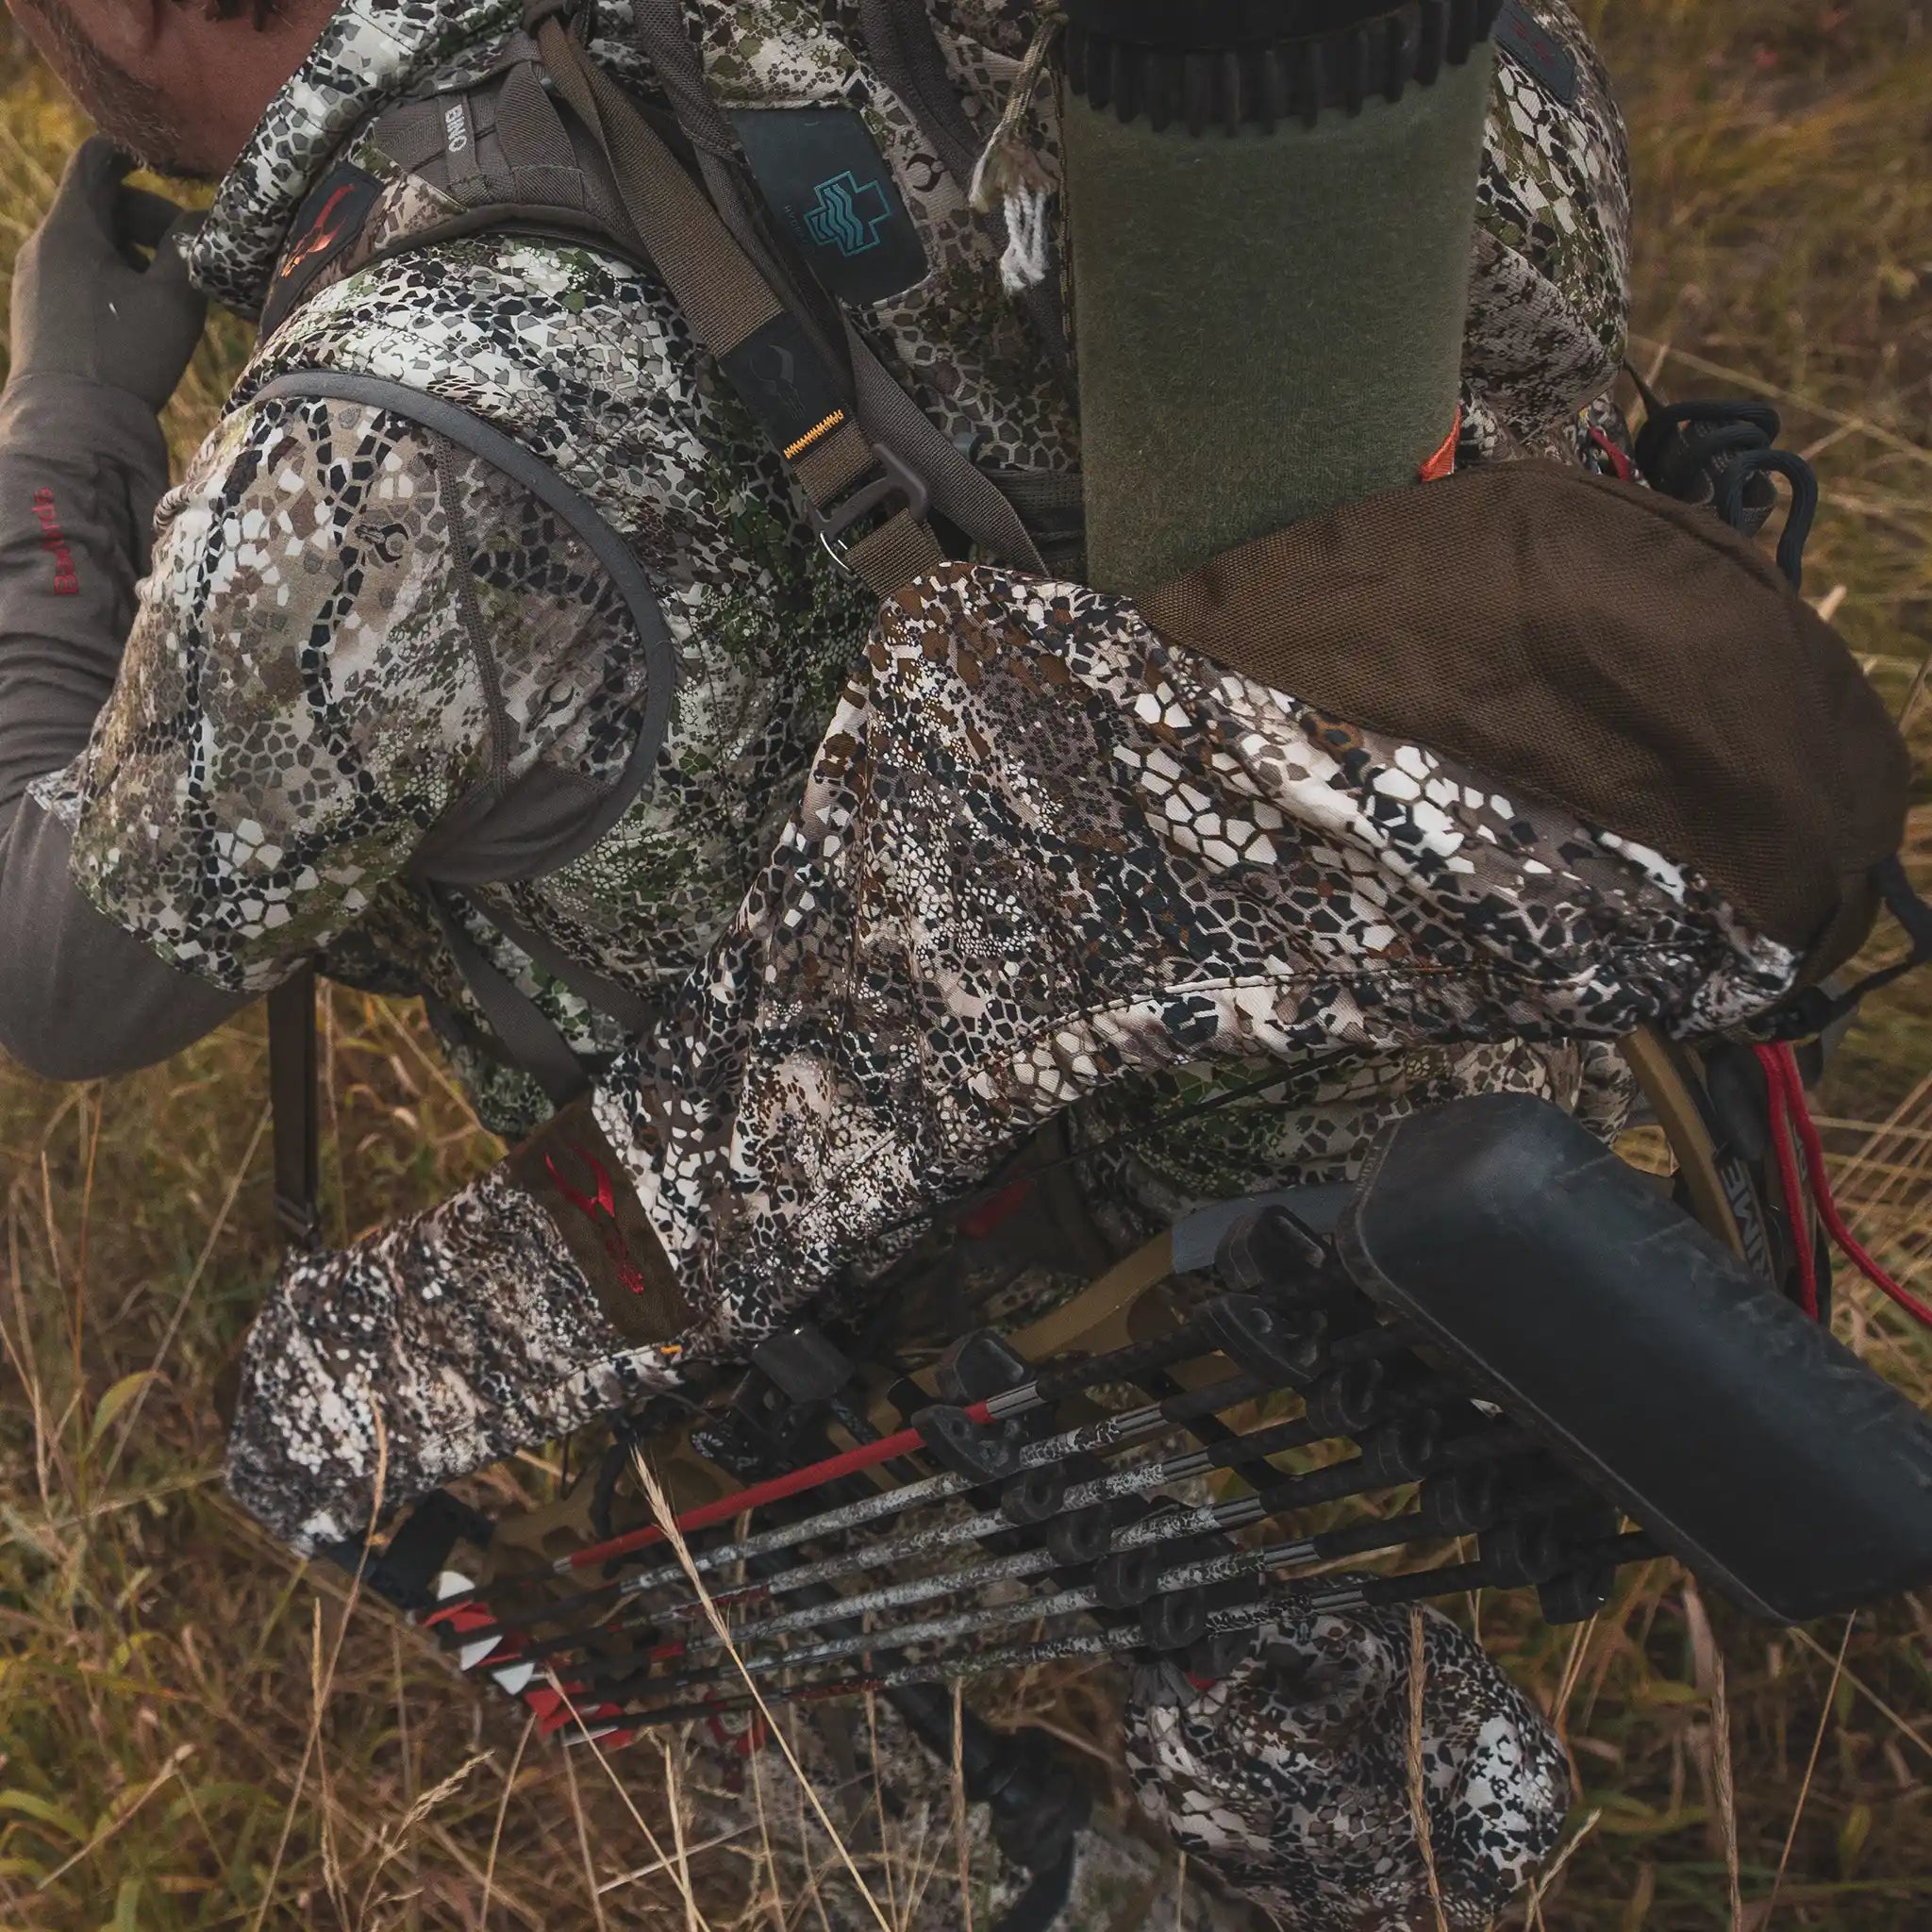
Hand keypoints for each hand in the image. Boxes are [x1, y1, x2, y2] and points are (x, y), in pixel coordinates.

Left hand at [7, 136, 208, 413]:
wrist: (72, 424)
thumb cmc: (126, 357)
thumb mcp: (173, 299)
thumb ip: (189, 249)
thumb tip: (202, 221)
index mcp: (70, 229)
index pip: (95, 161)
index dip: (133, 155)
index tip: (169, 168)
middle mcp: (43, 245)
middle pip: (96, 205)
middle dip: (145, 217)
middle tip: (187, 249)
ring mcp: (34, 279)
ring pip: (88, 243)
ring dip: (132, 252)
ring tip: (169, 289)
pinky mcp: (36, 311)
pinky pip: (77, 274)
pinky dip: (112, 278)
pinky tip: (140, 315)